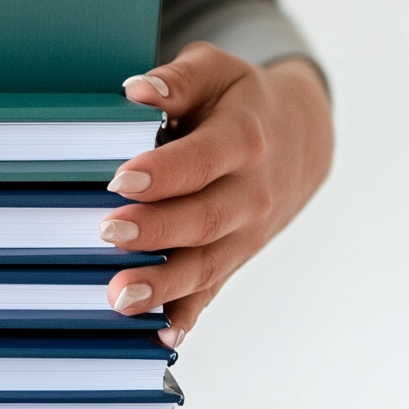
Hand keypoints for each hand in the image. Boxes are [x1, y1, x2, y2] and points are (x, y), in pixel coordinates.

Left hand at [98, 42, 332, 346]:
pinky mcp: (234, 259)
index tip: (121, 179)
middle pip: (205, 218)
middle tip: (108, 233)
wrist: (299, 139)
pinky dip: (186, 316)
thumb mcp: (216, 73)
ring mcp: (245, 234)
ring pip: (207, 265)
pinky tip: (158, 335)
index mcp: (244, 140)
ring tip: (119, 297)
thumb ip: (178, 80)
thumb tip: (139, 90)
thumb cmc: (239, 102)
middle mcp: (250, 193)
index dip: (165, 171)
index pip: (204, 159)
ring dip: (163, 286)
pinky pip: (212, 292)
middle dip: (157, 230)